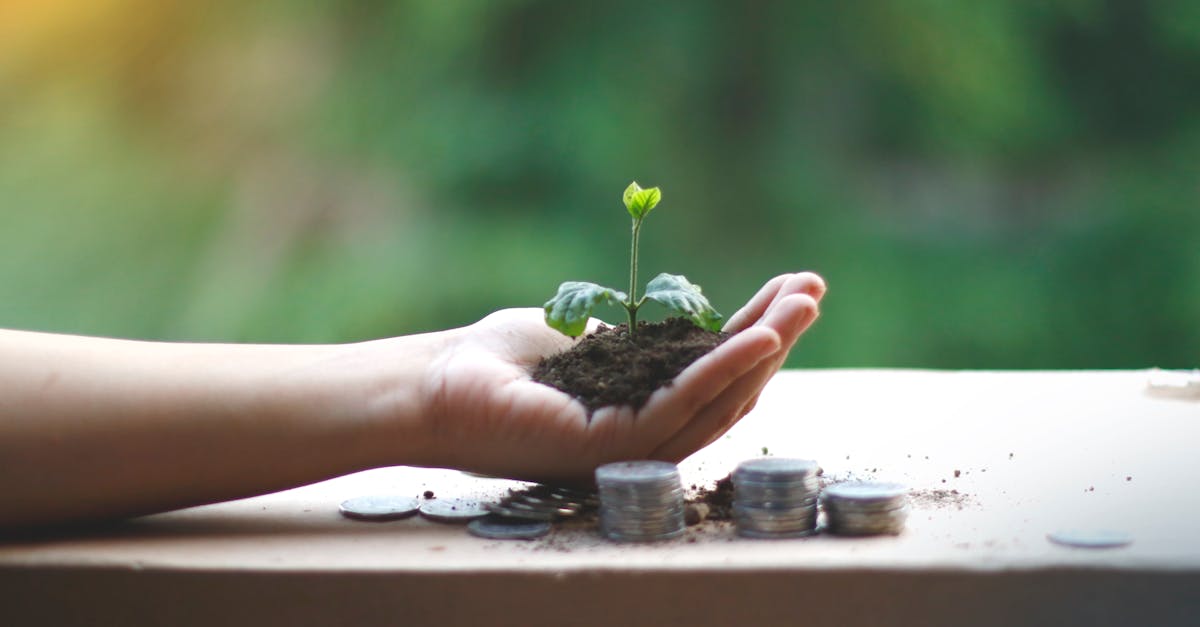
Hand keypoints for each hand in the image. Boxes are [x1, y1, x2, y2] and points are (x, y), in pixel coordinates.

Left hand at [418, 272, 825, 483]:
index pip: (712, 374)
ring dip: (765, 350)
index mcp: (640, 409)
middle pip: (728, 390)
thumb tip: (690, 319)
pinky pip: (682, 407)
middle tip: (815, 289)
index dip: (755, 331)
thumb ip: (641, 339)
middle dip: (775, 337)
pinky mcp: (611, 448)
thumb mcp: (589, 337)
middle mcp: (644, 435)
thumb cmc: (497, 359)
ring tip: (803, 304)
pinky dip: (724, 370)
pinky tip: (760, 338)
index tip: (791, 287)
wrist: (432, 382)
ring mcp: (630, 448)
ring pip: (718, 401)